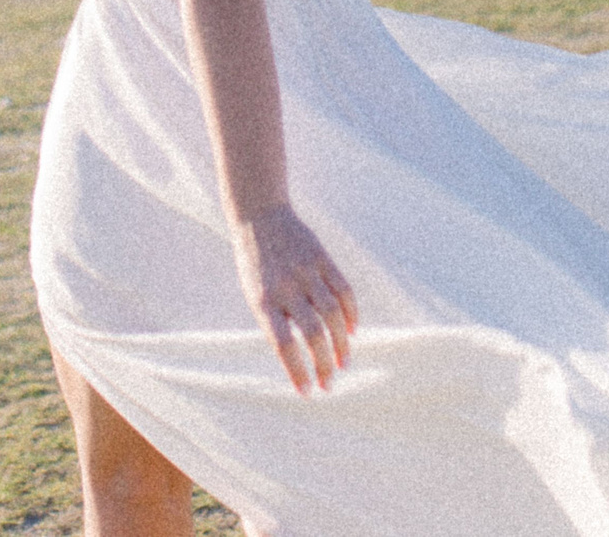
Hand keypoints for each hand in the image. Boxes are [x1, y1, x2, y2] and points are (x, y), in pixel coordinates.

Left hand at [229, 203, 356, 393]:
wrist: (260, 216)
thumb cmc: (255, 264)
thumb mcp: (255, 294)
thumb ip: (275, 321)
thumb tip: (301, 355)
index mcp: (264, 300)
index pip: (283, 344)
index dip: (297, 371)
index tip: (307, 392)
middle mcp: (286, 287)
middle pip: (312, 333)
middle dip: (324, 363)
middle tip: (330, 384)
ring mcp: (307, 271)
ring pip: (333, 315)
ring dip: (342, 343)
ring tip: (344, 362)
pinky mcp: (323, 258)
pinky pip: (344, 290)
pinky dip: (351, 314)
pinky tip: (353, 331)